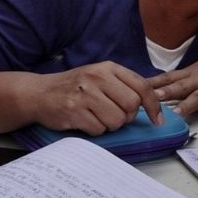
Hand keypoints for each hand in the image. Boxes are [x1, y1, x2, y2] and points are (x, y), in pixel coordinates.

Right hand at [31, 61, 161, 135]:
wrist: (39, 93)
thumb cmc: (75, 87)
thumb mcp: (99, 76)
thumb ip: (123, 84)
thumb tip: (152, 101)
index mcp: (108, 68)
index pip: (142, 86)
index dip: (154, 105)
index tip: (157, 120)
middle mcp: (97, 77)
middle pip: (131, 106)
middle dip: (126, 117)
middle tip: (113, 114)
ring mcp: (84, 94)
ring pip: (117, 120)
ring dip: (110, 125)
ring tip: (96, 116)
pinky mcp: (74, 111)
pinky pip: (99, 130)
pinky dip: (94, 130)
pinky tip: (84, 120)